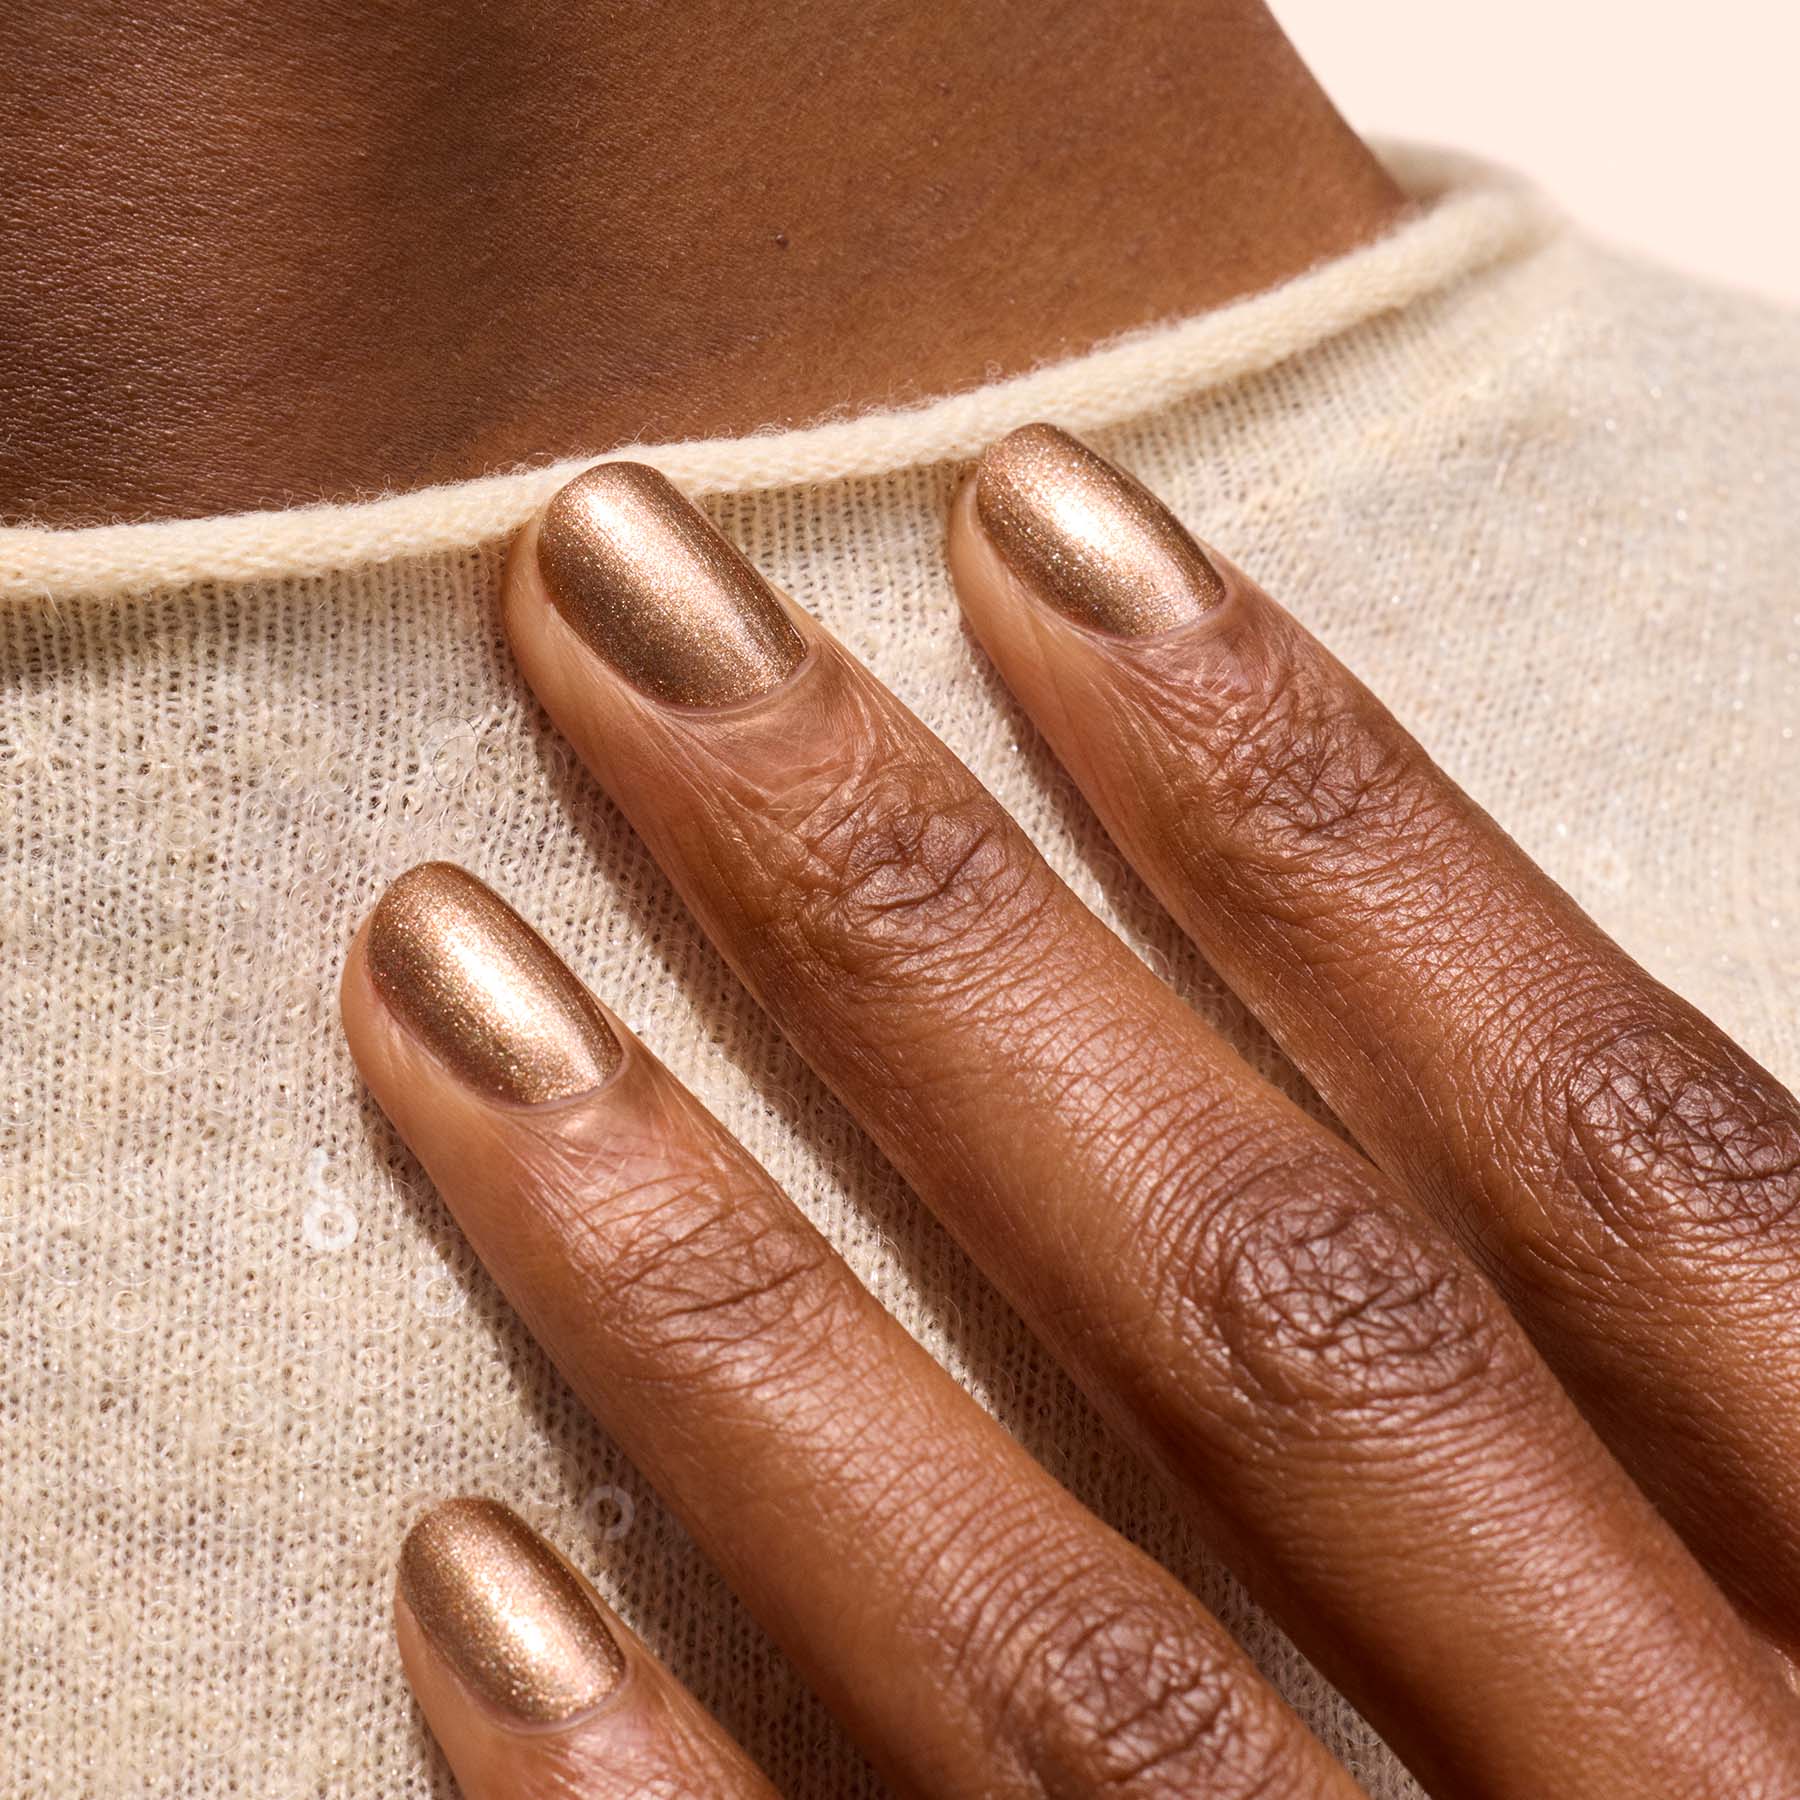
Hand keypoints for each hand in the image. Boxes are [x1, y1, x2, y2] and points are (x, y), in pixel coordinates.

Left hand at [340, 426, 1799, 1797]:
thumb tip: (1479, 1067)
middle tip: (625, 604)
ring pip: (1034, 1627)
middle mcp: (1670, 1793)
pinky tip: (456, 1584)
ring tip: (437, 972)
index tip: (1043, 515)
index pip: (1582, 1120)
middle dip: (914, 914)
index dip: (1317, 788)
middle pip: (1258, 1292)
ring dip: (699, 1281)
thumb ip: (1685, 1353)